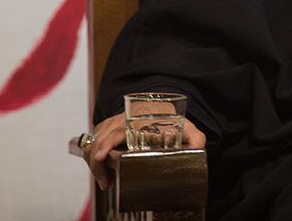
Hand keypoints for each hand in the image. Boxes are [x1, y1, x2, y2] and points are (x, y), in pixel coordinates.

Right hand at [81, 112, 207, 189]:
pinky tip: (103, 168)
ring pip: (93, 141)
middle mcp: (124, 118)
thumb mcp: (189, 130)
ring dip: (95, 161)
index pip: (116, 132)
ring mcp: (115, 121)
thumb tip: (197, 150)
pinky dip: (94, 154)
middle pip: (100, 140)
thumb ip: (196, 140)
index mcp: (141, 120)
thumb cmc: (176, 122)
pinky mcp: (109, 126)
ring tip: (106, 179)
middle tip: (106, 182)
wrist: (166, 109)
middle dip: (97, 163)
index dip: (105, 145)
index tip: (101, 158)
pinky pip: (94, 139)